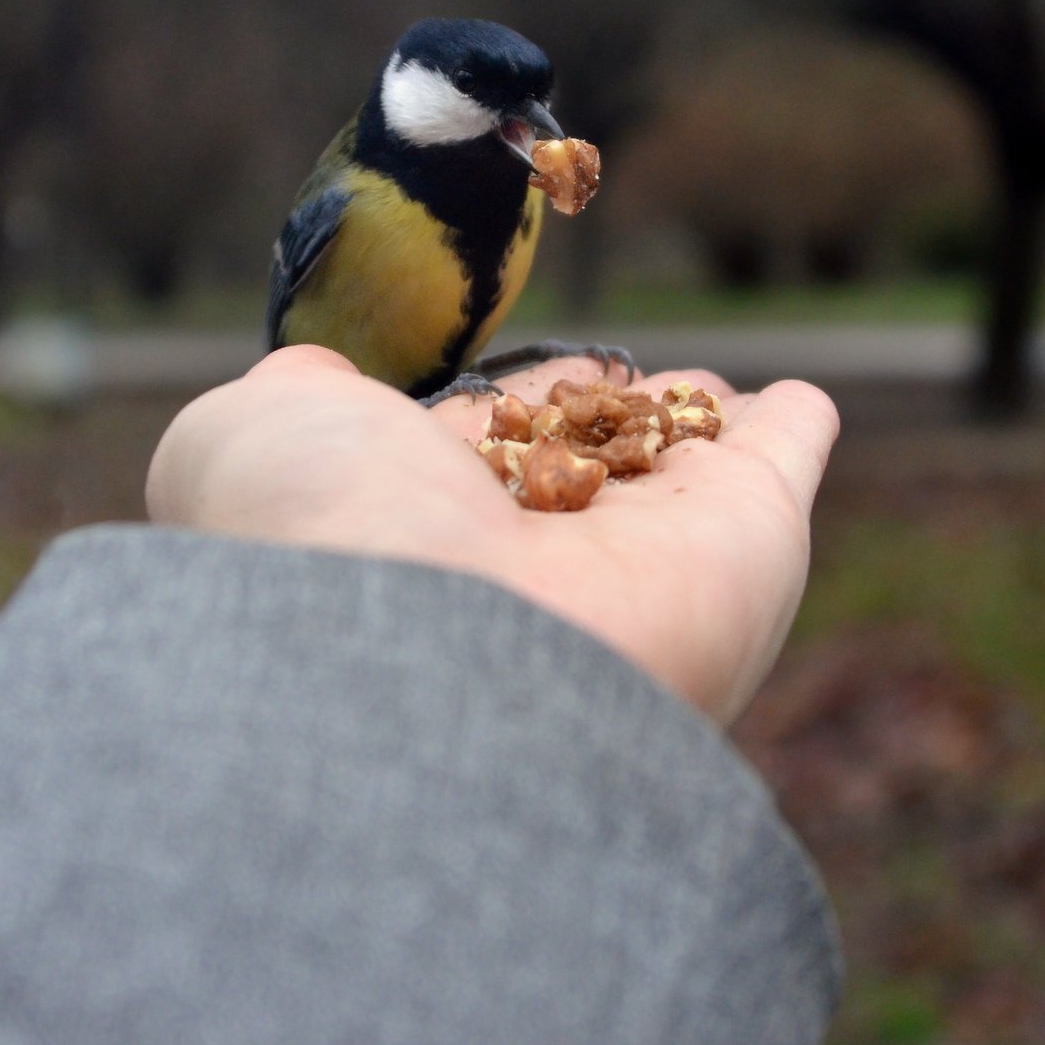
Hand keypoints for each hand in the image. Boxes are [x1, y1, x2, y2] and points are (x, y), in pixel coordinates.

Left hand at [146, 346, 839, 721]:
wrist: (432, 663)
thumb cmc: (320, 539)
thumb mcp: (245, 441)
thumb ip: (290, 406)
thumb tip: (319, 380)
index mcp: (418, 537)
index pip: (466, 465)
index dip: (485, 420)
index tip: (496, 394)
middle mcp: (532, 559)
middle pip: (578, 479)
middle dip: (594, 431)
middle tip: (615, 384)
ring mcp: (643, 554)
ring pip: (674, 477)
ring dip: (691, 429)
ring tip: (705, 392)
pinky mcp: (745, 537)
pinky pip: (778, 467)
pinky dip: (792, 433)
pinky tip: (799, 407)